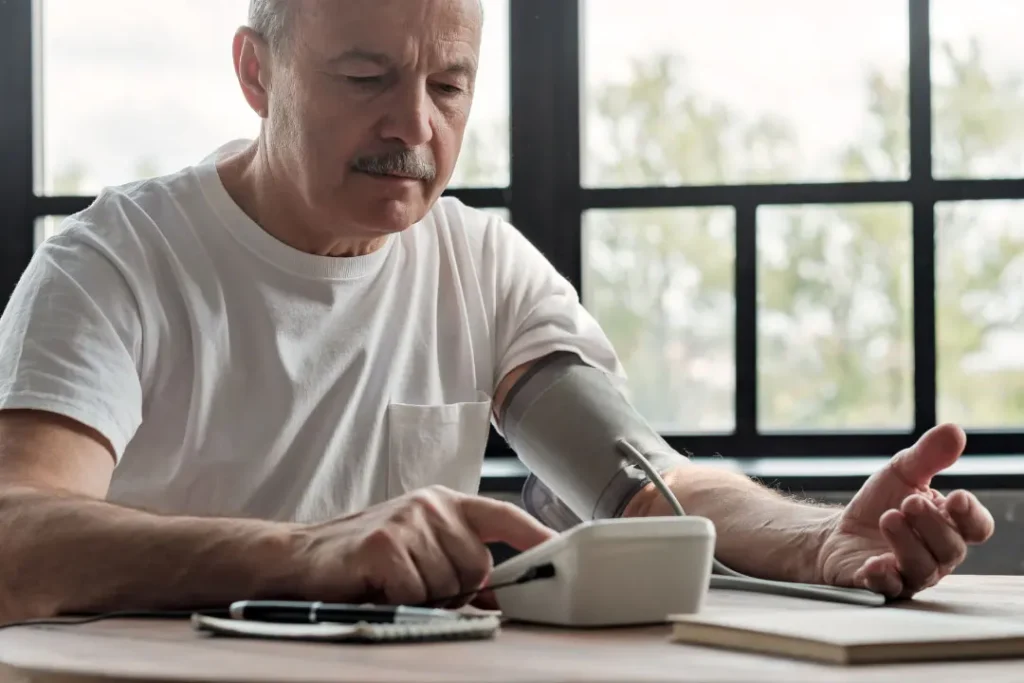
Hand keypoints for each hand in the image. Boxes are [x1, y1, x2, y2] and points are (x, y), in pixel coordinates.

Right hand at [293, 486, 553, 606]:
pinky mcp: (384, 544)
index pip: (503, 516)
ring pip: (448, 584)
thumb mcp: (420, 546)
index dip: (536, 536)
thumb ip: (460, 557)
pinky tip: (379, 586)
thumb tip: (505, 592)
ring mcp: (407, 520)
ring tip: (394, 582)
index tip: (563, 552)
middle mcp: (431, 504)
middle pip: (478, 566)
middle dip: (455, 588)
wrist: (303, 556)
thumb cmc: (368, 557)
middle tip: (416, 582)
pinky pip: (416, 592)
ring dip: (423, 596)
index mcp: (445, 502)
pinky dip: (399, 600)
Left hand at [818, 424, 994, 598]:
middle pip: (951, 548)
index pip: (977, 527)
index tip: (956, 497)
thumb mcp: (901, 473)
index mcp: (950, 526)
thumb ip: (928, 455)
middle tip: (909, 501)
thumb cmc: (879, 503)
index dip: (971, 514)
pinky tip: (874, 564)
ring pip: (923, 568)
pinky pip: (889, 588)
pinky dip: (883, 577)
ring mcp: (911, 574)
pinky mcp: (881, 586)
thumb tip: (955, 430)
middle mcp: (937, 555)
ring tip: (888, 518)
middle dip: (932, 524)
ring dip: (907, 542)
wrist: (838, 531)